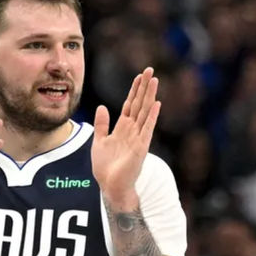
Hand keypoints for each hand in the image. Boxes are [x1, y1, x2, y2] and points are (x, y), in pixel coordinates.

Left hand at [92, 67, 160, 205]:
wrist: (110, 186)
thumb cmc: (105, 168)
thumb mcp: (99, 142)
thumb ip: (102, 125)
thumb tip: (102, 107)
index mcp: (122, 128)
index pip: (129, 104)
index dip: (134, 90)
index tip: (139, 76)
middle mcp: (132, 130)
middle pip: (139, 104)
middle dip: (144, 87)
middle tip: (150, 69)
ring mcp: (138, 138)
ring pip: (145, 113)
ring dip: (149, 96)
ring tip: (154, 80)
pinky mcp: (141, 148)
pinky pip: (147, 129)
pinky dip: (152, 117)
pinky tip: (156, 104)